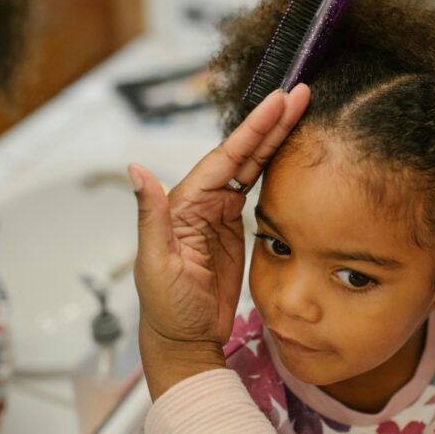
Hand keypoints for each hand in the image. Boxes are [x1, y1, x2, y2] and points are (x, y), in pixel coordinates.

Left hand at [130, 85, 310, 397]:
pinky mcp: (234, 227)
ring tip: (299, 109)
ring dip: (274, 138)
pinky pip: (256, 187)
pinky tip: (288, 149)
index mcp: (184, 203)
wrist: (184, 339)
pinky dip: (273, 165)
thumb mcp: (156, 262)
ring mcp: (219, 212)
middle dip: (270, 123)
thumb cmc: (166, 307)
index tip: (277, 103)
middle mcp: (202, 200)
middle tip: (298, 94)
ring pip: (251, 165)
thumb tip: (135, 169)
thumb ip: (150, 214)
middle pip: (242, 152)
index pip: (224, 157)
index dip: (253, 129)